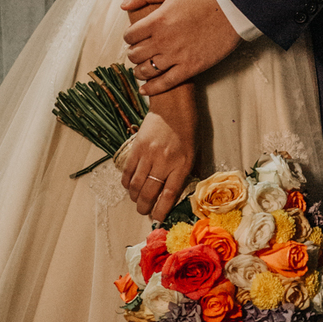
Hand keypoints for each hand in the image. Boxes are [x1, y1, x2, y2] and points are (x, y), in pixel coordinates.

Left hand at [121, 0, 239, 91]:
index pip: (129, 36)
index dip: (130, 36)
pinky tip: (145, 88)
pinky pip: (164, 83)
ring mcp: (176, 56)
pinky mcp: (189, 68)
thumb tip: (124, 5)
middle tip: (140, 50)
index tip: (136, 36)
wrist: (232, 9)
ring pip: (146, 71)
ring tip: (143, 66)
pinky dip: (151, 88)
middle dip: (134, 52)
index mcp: (157, 20)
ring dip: (140, 70)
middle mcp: (163, 41)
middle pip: (135, 54)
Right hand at [121, 92, 196, 220]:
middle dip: (144, 208)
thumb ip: (191, 170)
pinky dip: (126, 184)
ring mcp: (148, 155)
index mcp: (182, 164)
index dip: (161, 211)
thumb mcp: (196, 149)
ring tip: (137, 201)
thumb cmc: (188, 125)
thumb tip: (187, 190)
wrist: (172, 102)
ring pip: (135, 186)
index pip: (168, 195)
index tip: (157, 219)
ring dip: (134, 198)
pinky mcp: (136, 148)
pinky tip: (130, 186)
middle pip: (148, 194)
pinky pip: (127, 172)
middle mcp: (164, 162)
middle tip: (144, 211)